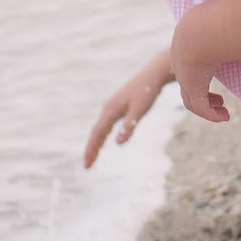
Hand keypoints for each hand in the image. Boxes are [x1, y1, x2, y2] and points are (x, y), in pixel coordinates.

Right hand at [83, 48, 173, 167]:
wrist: (153, 74)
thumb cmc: (148, 92)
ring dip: (95, 143)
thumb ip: (129, 126)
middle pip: (96, 132)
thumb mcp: (140, 110)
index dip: (91, 149)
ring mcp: (112, 107)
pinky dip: (101, 135)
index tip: (87, 164)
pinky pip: (105, 124)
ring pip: (100, 128)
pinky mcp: (118, 107)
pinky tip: (103, 142)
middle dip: (91, 149)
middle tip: (87, 166)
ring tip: (92, 158)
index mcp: (111, 110)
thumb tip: (118, 143)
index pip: (97, 134)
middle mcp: (108, 108)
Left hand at [168, 28, 230, 123]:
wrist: (200, 31)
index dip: (198, 74)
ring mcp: (184, 77)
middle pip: (188, 85)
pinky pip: (200, 108)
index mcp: (185, 46)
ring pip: (192, 100)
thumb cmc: (214, 21)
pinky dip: (212, 115)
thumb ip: (230, 20)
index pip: (185, 64)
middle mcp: (181, 64)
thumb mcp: (220, 20)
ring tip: (223, 111)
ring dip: (208, 107)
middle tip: (219, 99)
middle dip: (204, 94)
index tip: (210, 76)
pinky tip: (224, 116)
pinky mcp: (192, 88)